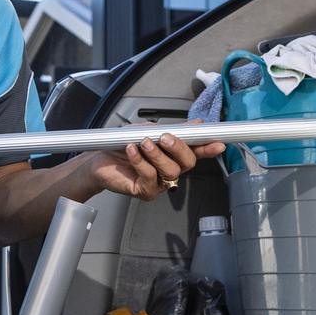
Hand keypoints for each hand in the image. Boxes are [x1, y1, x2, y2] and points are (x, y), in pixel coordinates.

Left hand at [81, 121, 224, 200]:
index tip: (217, 143)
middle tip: (165, 137)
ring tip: (143, 143)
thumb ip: (172, 129)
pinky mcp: (144, 191)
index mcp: (173, 156)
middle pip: (187, 164)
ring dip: (156, 154)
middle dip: (178, 148)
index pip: (196, 153)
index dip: (208, 148)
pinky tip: (132, 151)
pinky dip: (140, 161)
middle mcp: (168, 171)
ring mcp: (158, 183)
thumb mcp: (148, 131)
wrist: (98, 159)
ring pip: (170, 172)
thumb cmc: (122, 146)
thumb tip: (196, 123)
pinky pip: (149, 177)